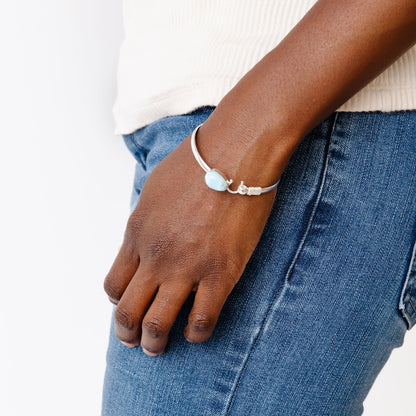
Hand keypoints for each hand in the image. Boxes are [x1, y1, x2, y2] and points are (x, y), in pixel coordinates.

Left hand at [103, 122, 279, 355]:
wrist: (234, 152)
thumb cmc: (195, 163)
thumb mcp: (153, 188)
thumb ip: (144, 219)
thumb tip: (144, 238)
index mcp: (136, 233)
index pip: (114, 283)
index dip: (117, 300)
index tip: (127, 304)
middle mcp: (155, 256)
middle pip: (127, 310)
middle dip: (127, 332)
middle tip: (134, 340)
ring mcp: (186, 268)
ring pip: (157, 324)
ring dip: (155, 342)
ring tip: (158, 347)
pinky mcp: (220, 273)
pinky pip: (203, 320)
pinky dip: (197, 333)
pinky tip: (197, 333)